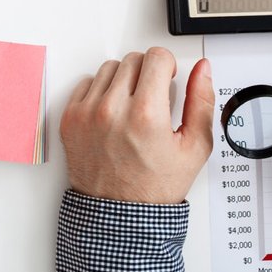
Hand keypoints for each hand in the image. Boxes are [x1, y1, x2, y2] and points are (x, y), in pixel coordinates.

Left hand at [60, 48, 214, 203]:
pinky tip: (113, 113)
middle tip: (152, 98)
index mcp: (146, 115)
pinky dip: (101, 92)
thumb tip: (202, 70)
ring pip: (109, 68)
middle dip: (147, 72)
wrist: (119, 215)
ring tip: (132, 107)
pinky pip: (87, 84)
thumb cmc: (155, 187)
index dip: (168, 66)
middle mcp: (112, 110)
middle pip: (134, 59)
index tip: (167, 78)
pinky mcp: (70, 119)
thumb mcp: (194, 148)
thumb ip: (201, 102)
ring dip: (123, 80)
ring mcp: (87, 114)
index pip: (157, 57)